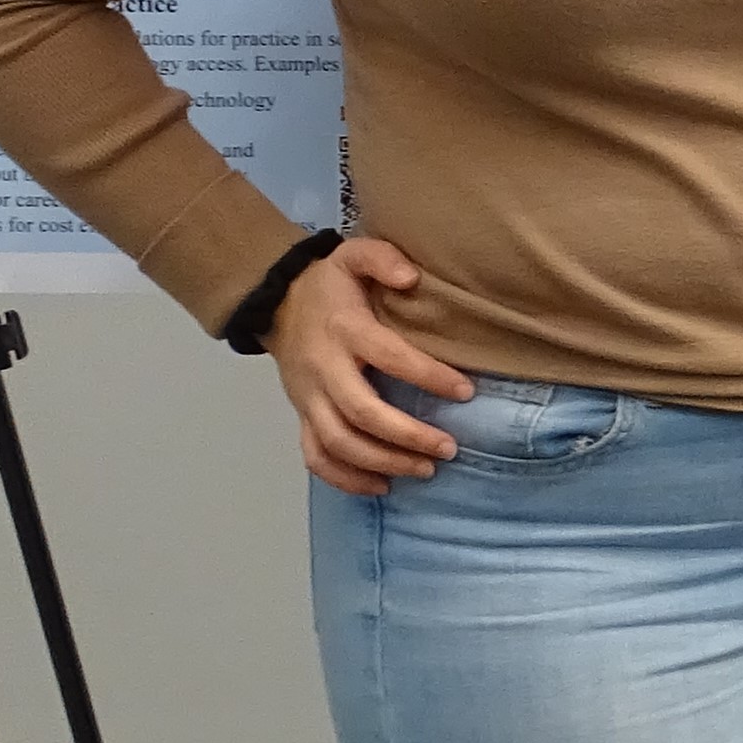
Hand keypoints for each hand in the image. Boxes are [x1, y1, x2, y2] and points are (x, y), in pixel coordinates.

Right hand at [269, 236, 472, 494]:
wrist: (275, 303)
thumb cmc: (329, 285)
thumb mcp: (352, 256)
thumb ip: (383, 258)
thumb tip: (412, 279)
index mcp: (344, 330)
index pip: (389, 357)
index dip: (428, 376)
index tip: (466, 392)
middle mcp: (323, 368)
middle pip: (362, 413)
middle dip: (407, 436)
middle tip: (449, 447)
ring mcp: (309, 397)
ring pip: (339, 443)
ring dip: (383, 462)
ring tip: (426, 469)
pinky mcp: (301, 415)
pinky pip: (315, 456)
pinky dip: (345, 479)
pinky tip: (381, 486)